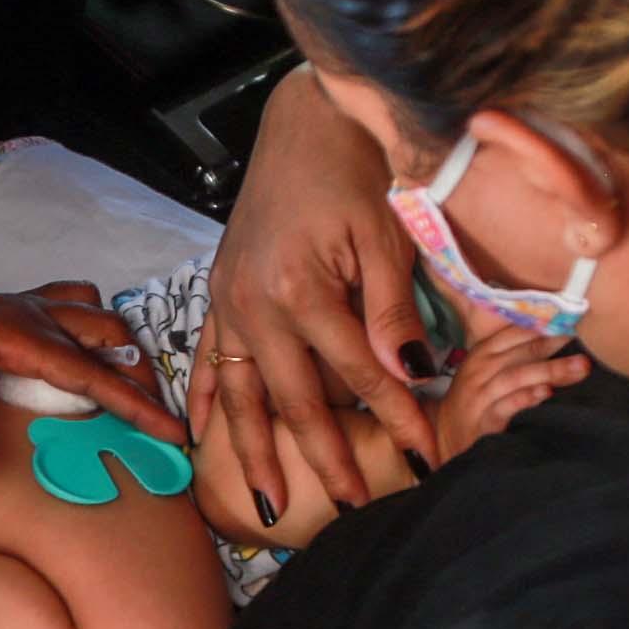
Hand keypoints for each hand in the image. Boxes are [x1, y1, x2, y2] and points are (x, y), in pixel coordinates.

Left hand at [0, 270, 180, 463]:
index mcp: (14, 329)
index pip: (90, 372)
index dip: (136, 404)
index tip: (175, 432)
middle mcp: (23, 311)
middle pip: (107, 335)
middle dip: (140, 373)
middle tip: (158, 420)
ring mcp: (12, 307)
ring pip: (90, 316)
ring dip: (117, 347)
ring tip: (130, 391)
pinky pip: (61, 313)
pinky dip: (84, 334)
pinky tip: (75, 367)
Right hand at [205, 71, 433, 514]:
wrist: (304, 120)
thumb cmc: (354, 170)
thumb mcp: (386, 237)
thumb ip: (393, 311)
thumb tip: (413, 377)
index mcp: (300, 290)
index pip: (360, 374)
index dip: (397, 419)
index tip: (427, 457)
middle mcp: (253, 305)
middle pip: (294, 403)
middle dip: (327, 460)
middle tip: (356, 508)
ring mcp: (229, 302)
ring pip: (243, 396)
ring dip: (255, 454)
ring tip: (268, 505)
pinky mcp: (219, 292)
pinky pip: (208, 362)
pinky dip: (207, 404)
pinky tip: (202, 442)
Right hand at [436, 316, 586, 456]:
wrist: (449, 438)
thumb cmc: (476, 401)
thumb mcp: (488, 371)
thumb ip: (516, 354)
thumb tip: (559, 337)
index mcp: (483, 353)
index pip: (515, 332)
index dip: (544, 324)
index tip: (572, 318)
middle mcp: (479, 371)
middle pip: (521, 352)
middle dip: (555, 344)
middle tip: (588, 339)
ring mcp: (479, 396)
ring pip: (517, 376)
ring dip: (551, 370)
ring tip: (581, 367)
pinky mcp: (483, 421)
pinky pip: (506, 406)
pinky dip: (527, 398)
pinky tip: (547, 393)